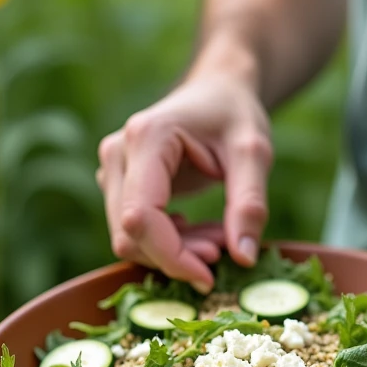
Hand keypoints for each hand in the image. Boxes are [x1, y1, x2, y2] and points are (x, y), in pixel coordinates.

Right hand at [96, 74, 272, 291]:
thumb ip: (249, 203)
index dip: (172, 255)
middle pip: (129, 233)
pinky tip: (204, 231)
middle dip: (177, 256)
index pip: (141, 216)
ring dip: (175, 251)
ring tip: (221, 236)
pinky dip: (170, 243)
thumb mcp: (254, 152)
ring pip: (130, 238)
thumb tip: (243, 258)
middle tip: (225, 250)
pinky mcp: (118, 185)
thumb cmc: (234, 114)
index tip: (211, 276)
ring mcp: (112, 170)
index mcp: (147, 138)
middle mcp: (117, 153)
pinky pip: (135, 231)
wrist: (216, 90)